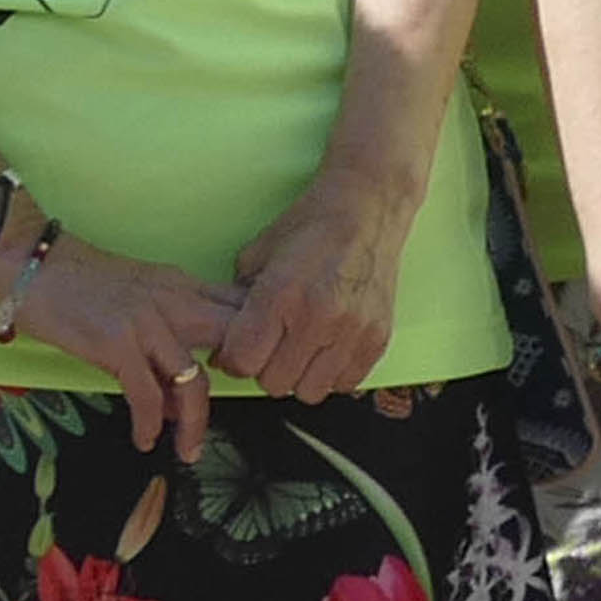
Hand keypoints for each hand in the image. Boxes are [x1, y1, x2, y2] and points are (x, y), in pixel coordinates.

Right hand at [3, 234, 239, 462]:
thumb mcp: (136, 292)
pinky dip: (150, 424)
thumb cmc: (76, 280)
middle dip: (243, 380)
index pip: (240, 308)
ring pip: (194, 380)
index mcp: (180, 284)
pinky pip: (146, 396)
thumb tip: (179, 390)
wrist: (29, 262)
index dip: (257, 342)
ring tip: (188, 449)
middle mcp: (172, 299)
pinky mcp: (115, 343)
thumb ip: (166, 329)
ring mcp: (145, 321)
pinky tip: (145, 439)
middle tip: (231, 411)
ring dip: (195, 423)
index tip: (250, 375)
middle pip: (234, 341)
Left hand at [218, 155, 415, 402]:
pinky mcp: (377, 340)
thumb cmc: (311, 225)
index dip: (234, 359)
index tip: (238, 350)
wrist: (368, 209)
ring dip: (299, 376)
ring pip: (309, 391)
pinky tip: (326, 348)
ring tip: (300, 348)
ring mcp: (351, 332)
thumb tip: (224, 345)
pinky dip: (331, 373)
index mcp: (281, 294)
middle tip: (271, 345)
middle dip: (265, 367)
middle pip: (274, 383)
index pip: (243, 362)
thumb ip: (237, 301)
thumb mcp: (257, 253)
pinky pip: (343, 384)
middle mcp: (317, 318)